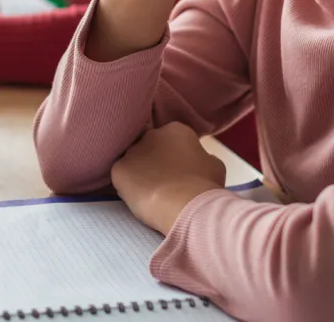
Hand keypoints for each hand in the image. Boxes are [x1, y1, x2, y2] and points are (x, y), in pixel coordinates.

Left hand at [111, 122, 228, 233]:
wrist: (184, 203)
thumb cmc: (205, 185)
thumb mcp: (215, 165)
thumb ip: (203, 157)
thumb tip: (199, 159)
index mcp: (176, 130)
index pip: (172, 139)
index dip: (176, 157)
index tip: (180, 172)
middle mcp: (151, 134)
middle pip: (150, 147)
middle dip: (155, 162)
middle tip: (164, 182)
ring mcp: (132, 150)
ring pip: (134, 162)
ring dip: (140, 173)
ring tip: (151, 193)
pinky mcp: (118, 169)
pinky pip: (122, 177)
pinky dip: (128, 187)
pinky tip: (140, 199)